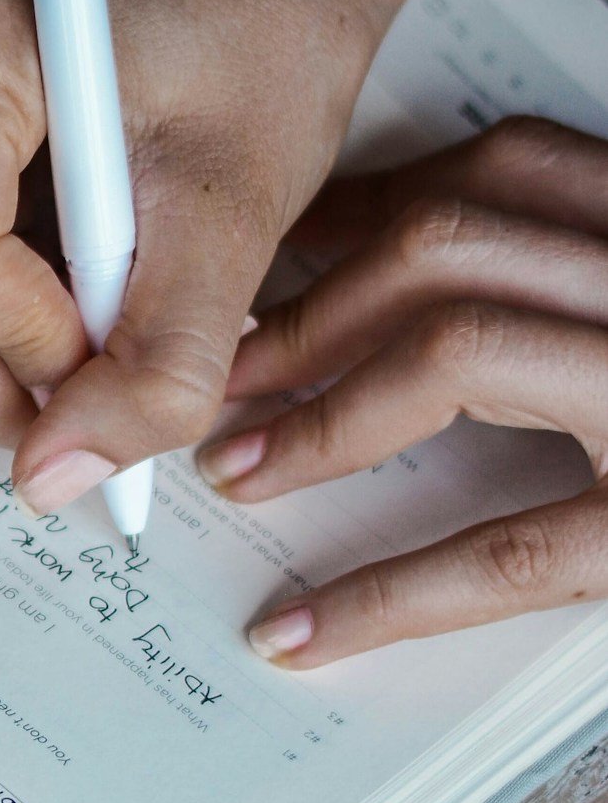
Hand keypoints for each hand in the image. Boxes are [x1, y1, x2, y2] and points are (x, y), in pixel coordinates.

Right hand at [0, 0, 386, 504]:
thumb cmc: (261, 43)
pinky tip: (69, 262)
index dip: (34, 346)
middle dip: (8, 368)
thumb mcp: (237, 216)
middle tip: (121, 355)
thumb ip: (158, 363)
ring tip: (108, 290)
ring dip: (3, 343)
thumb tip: (56, 480)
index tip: (135, 336)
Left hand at [202, 117, 607, 664]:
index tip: (270, 270)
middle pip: (452, 242)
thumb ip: (576, 273)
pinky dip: (391, 593)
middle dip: (309, 308)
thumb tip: (392, 274)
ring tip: (246, 471)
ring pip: (466, 343)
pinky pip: (517, 548)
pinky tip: (308, 632)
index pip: (497, 171)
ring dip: (327, 411)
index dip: (357, 216)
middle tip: (229, 379)